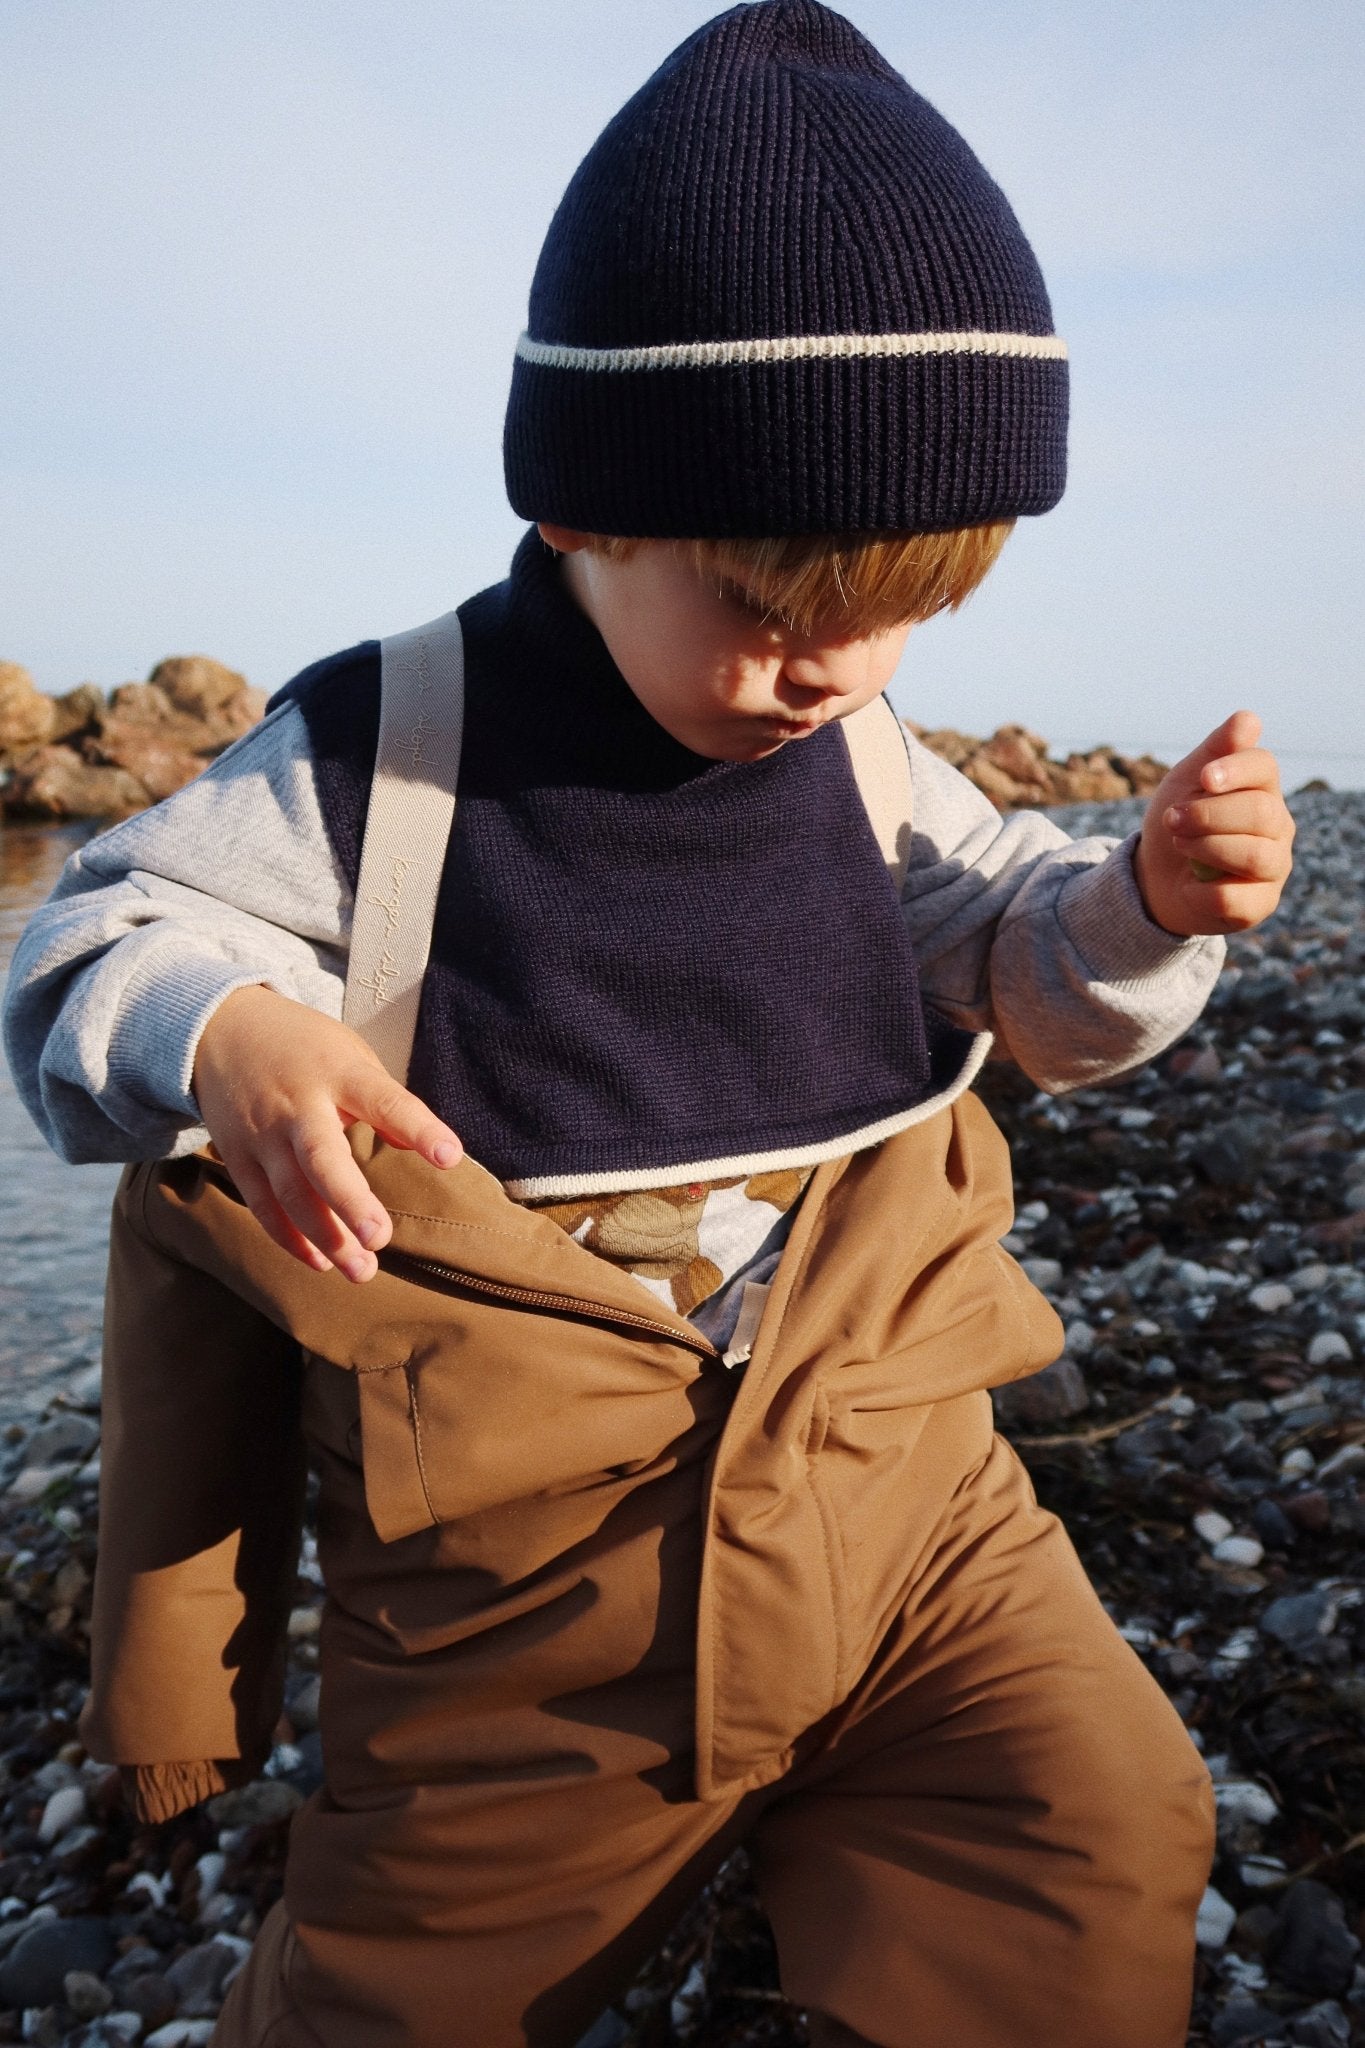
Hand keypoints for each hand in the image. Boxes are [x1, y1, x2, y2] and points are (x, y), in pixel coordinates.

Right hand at [191, 985, 461, 1281]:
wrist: (220, 1031)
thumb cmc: (305, 1048)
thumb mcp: (352, 1056)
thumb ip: (387, 1103)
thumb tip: (435, 1150)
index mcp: (338, 1072)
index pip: (384, 1100)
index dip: (418, 1128)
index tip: (450, 1156)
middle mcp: (297, 1105)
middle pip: (322, 1158)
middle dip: (351, 1202)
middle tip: (380, 1239)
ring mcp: (262, 1134)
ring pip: (290, 1193)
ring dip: (325, 1236)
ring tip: (361, 1270)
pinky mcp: (238, 1157)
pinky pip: (264, 1204)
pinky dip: (290, 1237)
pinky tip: (321, 1262)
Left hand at [1135, 711, 1294, 936]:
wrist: (1156, 877)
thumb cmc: (1178, 820)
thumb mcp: (1185, 781)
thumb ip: (1215, 751)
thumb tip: (1248, 719)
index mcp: (1263, 788)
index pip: (1264, 767)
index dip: (1234, 770)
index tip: (1202, 778)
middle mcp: (1278, 826)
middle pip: (1260, 812)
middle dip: (1207, 815)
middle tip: (1172, 819)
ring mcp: (1274, 866)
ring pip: (1254, 855)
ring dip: (1206, 848)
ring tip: (1180, 844)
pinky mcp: (1259, 904)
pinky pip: (1235, 897)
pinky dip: (1200, 889)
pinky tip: (1189, 883)